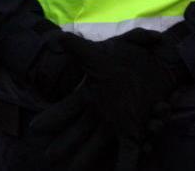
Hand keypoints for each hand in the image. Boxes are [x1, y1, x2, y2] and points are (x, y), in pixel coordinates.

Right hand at [30, 28, 186, 169]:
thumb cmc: (128, 57)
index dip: (51, 119)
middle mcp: (99, 114)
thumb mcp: (105, 49)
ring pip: (97, 148)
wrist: (158, 62)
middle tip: (48, 158)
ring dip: (85, 161)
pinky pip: (128, 153)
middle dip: (63, 147)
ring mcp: (116, 125)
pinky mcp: (135, 132)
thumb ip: (79, 45)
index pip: (65, 109)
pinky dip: (125, 167)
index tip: (36, 127)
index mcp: (90, 96)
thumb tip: (56, 37)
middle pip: (77, 134)